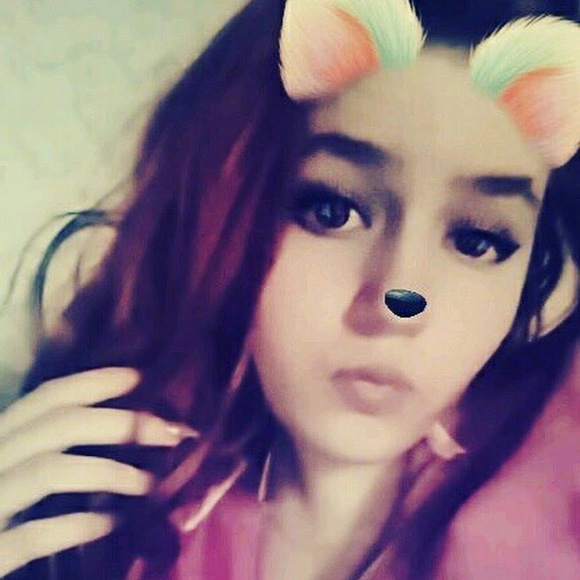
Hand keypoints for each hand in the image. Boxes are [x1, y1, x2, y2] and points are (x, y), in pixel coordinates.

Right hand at [0, 367, 195, 575]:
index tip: (139, 378)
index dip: (94, 382)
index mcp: (0, 438)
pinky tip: (109, 524)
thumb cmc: (4, 507)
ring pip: (49, 471)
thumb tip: (127, 428)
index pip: (47, 396)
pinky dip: (76, 526)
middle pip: (58, 425)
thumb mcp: (16, 467)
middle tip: (169, 433)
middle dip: (121, 423)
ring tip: (148, 483)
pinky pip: (34, 535)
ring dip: (107, 472)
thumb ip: (51, 447)